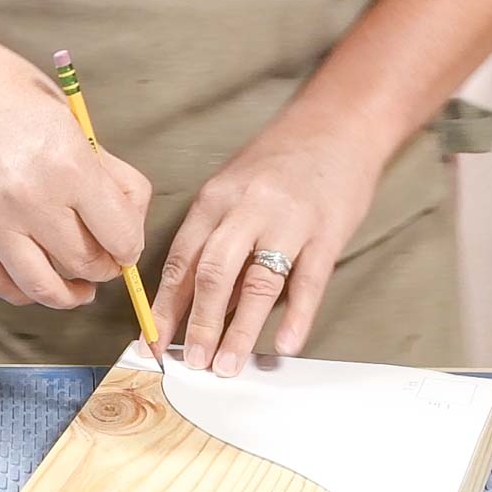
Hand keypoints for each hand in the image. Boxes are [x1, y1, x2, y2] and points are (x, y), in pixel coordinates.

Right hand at [0, 44, 151, 307]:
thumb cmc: (21, 105)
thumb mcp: (81, 129)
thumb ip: (114, 180)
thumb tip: (131, 230)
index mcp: (69, 167)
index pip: (120, 238)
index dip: (130, 249)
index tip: (126, 248)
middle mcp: (29, 198)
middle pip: (85, 264)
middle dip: (103, 269)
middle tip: (103, 261)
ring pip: (43, 287)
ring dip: (69, 294)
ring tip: (79, 288)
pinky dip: (26, 292)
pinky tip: (39, 280)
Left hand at [151, 123, 383, 373]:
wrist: (338, 125)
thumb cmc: (278, 162)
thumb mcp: (233, 188)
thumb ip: (216, 239)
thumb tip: (202, 302)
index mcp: (215, 199)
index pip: (181, 259)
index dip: (165, 304)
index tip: (154, 341)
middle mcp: (247, 209)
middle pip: (213, 273)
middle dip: (198, 323)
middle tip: (192, 363)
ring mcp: (288, 221)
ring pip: (258, 283)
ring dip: (240, 330)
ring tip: (227, 366)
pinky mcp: (327, 232)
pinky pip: (309, 281)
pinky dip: (296, 316)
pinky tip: (284, 345)